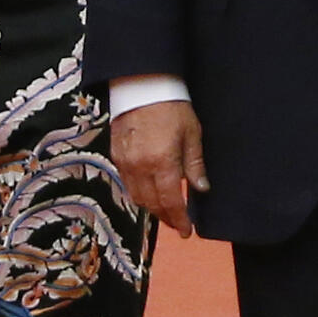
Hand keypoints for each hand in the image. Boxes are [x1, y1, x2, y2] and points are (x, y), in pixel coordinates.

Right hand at [110, 101, 207, 237]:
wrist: (142, 84)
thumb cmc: (172, 107)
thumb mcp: (192, 134)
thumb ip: (195, 165)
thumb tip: (202, 189)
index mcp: (162, 162)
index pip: (170, 202)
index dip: (179, 219)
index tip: (186, 231)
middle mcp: (140, 166)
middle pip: (151, 204)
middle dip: (165, 217)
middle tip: (177, 224)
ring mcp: (125, 161)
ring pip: (136, 196)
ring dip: (151, 207)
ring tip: (164, 210)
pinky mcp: (116, 154)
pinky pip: (126, 182)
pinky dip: (138, 192)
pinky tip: (149, 191)